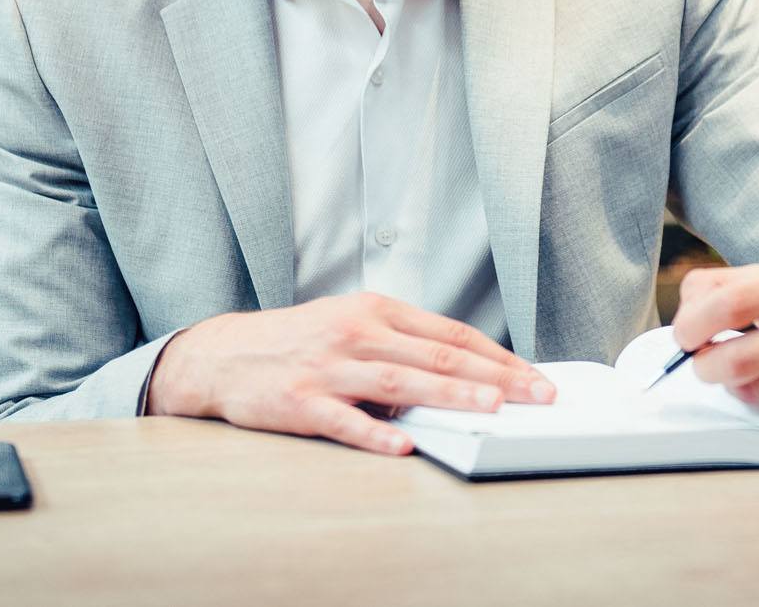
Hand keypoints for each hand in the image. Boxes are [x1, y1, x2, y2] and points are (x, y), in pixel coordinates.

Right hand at [149, 292, 555, 454]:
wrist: (223, 354)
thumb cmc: (297, 342)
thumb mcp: (351, 324)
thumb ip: (402, 344)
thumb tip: (466, 374)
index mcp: (375, 311)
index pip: (451, 334)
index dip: (497, 356)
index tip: (533, 377)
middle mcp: (356, 333)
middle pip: (436, 356)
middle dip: (493, 377)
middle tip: (534, 395)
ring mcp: (328, 367)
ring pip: (400, 383)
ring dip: (449, 396)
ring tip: (489, 409)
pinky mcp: (300, 401)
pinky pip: (344, 420)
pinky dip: (375, 434)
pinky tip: (402, 447)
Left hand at [668, 260, 758, 418]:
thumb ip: (736, 283)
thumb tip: (687, 307)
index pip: (732, 304)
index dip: (693, 322)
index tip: (684, 331)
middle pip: (736, 359)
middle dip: (701, 364)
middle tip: (699, 358)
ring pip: (753, 390)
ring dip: (732, 381)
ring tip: (739, 364)